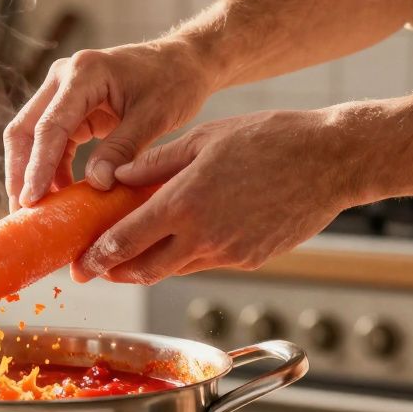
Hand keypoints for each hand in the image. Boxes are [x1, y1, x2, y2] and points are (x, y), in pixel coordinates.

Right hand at [3, 38, 219, 210]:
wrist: (183, 62)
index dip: (38, 166)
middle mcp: (64, 78)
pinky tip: (59, 194)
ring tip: (40, 211)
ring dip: (32, 173)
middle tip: (22, 212)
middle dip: (21, 172)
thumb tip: (96, 184)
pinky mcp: (69, 108)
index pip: (50, 126)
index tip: (32, 201)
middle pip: (25, 129)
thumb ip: (123, 148)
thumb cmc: (173, 82)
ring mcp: (62, 92)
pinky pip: (50, 141)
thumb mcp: (154, 116)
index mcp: (84, 73)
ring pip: (31, 137)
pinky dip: (51, 168)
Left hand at [72, 109, 362, 284]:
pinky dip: (186, 255)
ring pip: (175, 269)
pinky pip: (206, 262)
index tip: (79, 265)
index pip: (125, 241)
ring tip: (129, 253)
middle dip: (115, 273)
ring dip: (148, 265)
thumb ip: (155, 163)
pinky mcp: (251, 260)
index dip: (97, 258)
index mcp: (185, 203)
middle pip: (144, 270)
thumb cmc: (270, 139)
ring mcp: (230, 253)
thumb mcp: (204, 139)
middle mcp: (204, 237)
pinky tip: (180, 238)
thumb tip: (115, 176)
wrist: (334, 161)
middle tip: (95, 268)